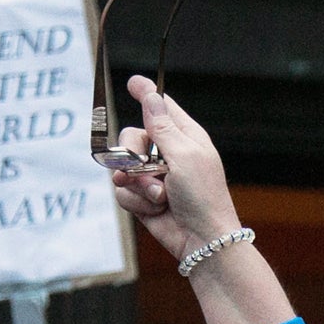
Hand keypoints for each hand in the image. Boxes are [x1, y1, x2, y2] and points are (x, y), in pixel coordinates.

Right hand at [107, 74, 240, 262]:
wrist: (201, 240)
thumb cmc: (202, 197)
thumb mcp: (184, 155)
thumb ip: (162, 126)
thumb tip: (152, 95)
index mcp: (185, 137)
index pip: (161, 107)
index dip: (146, 94)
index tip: (132, 82)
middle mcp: (167, 154)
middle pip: (131, 136)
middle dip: (132, 153)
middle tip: (147, 167)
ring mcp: (153, 177)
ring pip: (121, 167)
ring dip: (137, 184)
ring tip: (159, 197)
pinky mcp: (143, 198)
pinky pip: (122, 192)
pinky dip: (136, 202)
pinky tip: (155, 209)